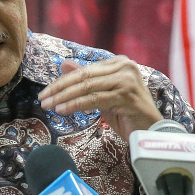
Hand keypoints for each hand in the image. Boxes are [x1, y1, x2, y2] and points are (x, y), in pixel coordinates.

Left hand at [37, 57, 162, 141]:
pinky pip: (94, 100)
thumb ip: (86, 80)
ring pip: (87, 87)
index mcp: (119, 63)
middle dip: (59, 88)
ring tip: (49, 106)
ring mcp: (127, 81)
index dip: (62, 81)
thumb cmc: (128, 114)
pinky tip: (63, 110)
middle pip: (84, 76)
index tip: (46, 92)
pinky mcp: (126, 96)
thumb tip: (63, 64)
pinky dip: (76, 105)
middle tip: (43, 98)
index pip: (84, 70)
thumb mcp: (103, 95)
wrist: (152, 131)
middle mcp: (125, 67)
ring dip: (64, 97)